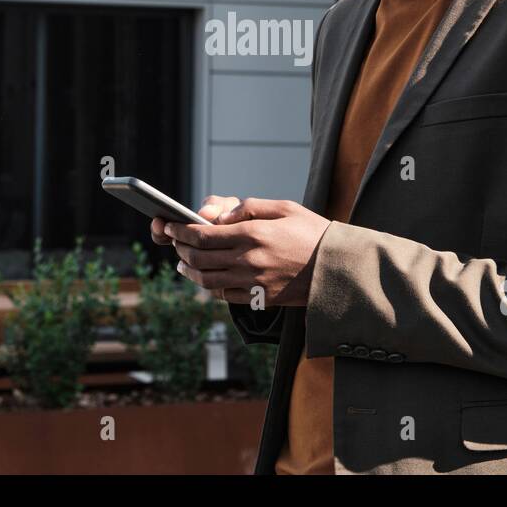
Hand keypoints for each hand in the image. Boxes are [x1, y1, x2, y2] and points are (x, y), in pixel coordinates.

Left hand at [163, 198, 331, 306]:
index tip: (169, 226)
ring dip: (189, 271)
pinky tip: (206, 278)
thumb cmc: (312, 233)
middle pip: (198, 257)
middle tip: (174, 242)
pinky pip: (223, 295)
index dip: (180, 231)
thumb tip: (218, 216)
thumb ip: (248, 207)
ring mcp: (252, 282)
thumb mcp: (284, 208)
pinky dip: (209, 286)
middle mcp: (249, 259)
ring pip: (206, 279)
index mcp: (253, 233)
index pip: (202, 234)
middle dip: (179, 249)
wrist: (337, 269)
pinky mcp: (259, 298)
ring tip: (183, 264)